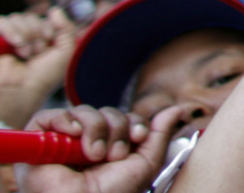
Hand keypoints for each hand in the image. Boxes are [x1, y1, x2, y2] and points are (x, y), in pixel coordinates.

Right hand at [0, 9, 75, 129]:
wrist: (21, 92)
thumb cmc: (43, 76)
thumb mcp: (65, 51)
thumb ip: (67, 28)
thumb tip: (54, 9)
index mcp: (39, 38)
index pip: (45, 18)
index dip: (50, 29)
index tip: (49, 46)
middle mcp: (22, 36)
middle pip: (32, 16)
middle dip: (38, 34)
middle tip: (36, 53)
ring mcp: (6, 38)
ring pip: (18, 18)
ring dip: (26, 35)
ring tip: (26, 54)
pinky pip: (2, 21)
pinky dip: (12, 30)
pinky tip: (18, 43)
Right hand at [16, 104, 184, 192]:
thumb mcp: (144, 163)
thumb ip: (159, 135)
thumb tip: (176, 109)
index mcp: (109, 146)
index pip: (124, 118)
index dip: (134, 123)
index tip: (137, 137)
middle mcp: (85, 142)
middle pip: (107, 112)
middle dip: (117, 129)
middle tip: (113, 155)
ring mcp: (62, 141)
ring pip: (85, 111)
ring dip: (96, 129)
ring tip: (94, 155)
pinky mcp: (39, 141)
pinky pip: (51, 115)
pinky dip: (65, 120)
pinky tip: (73, 136)